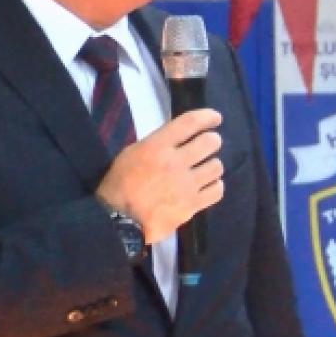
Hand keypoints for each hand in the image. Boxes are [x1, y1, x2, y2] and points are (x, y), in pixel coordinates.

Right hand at [95, 108, 223, 243]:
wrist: (118, 219)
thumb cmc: (120, 184)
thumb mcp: (133, 153)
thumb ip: (157, 144)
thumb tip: (179, 139)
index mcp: (157, 146)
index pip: (190, 123)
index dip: (207, 117)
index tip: (215, 118)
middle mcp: (175, 162)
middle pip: (210, 142)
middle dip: (212, 141)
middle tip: (208, 145)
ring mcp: (186, 185)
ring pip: (216, 167)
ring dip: (212, 165)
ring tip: (205, 169)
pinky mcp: (192, 205)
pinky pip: (217, 190)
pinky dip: (215, 186)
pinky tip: (208, 186)